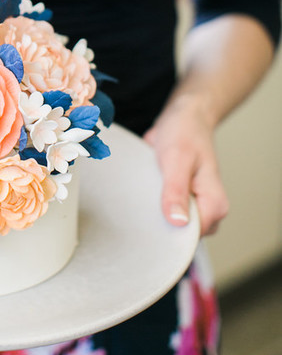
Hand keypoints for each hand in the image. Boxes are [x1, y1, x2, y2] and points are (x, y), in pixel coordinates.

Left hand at [143, 94, 228, 236]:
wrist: (184, 116)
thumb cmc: (185, 133)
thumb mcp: (177, 159)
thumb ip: (176, 191)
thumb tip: (178, 222)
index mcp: (215, 205)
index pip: (192, 238)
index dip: (169, 235)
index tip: (148, 225)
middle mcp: (206, 209)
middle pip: (180, 234)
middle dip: (159, 225)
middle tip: (140, 206)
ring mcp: (192, 205)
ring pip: (169, 224)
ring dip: (153, 214)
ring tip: (140, 197)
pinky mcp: (179, 198)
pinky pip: (163, 211)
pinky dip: (151, 205)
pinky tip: (140, 195)